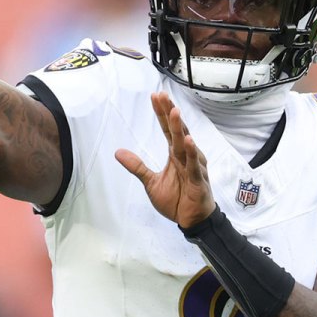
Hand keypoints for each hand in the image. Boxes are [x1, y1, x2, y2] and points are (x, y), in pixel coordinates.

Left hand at [115, 92, 216, 228]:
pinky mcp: (198, 181)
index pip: (168, 130)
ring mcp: (194, 167)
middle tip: (162, 96)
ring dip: (180, 128)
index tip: (156, 96)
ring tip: (174, 112)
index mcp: (176, 155)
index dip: (162, 114)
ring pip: (185, 145)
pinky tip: (188, 141)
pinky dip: (191, 153)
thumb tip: (118, 152)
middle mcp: (186, 157)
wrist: (191, 221)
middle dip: (170, 113)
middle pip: (177, 131)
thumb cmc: (176, 199)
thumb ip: (137, 166)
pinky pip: (194, 166)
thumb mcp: (151, 182)